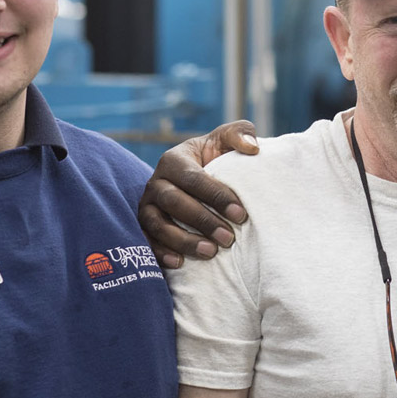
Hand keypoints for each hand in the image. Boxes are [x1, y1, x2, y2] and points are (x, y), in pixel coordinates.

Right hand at [139, 121, 258, 268]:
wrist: (198, 177)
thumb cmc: (215, 158)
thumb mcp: (226, 140)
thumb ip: (241, 133)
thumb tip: (252, 148)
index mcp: (174, 160)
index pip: (193, 178)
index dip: (217, 197)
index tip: (241, 214)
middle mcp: (156, 183)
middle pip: (174, 202)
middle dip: (203, 221)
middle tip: (228, 238)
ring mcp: (147, 206)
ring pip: (157, 225)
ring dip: (183, 241)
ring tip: (211, 253)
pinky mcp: (144, 226)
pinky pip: (147, 242)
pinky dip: (161, 253)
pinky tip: (180, 263)